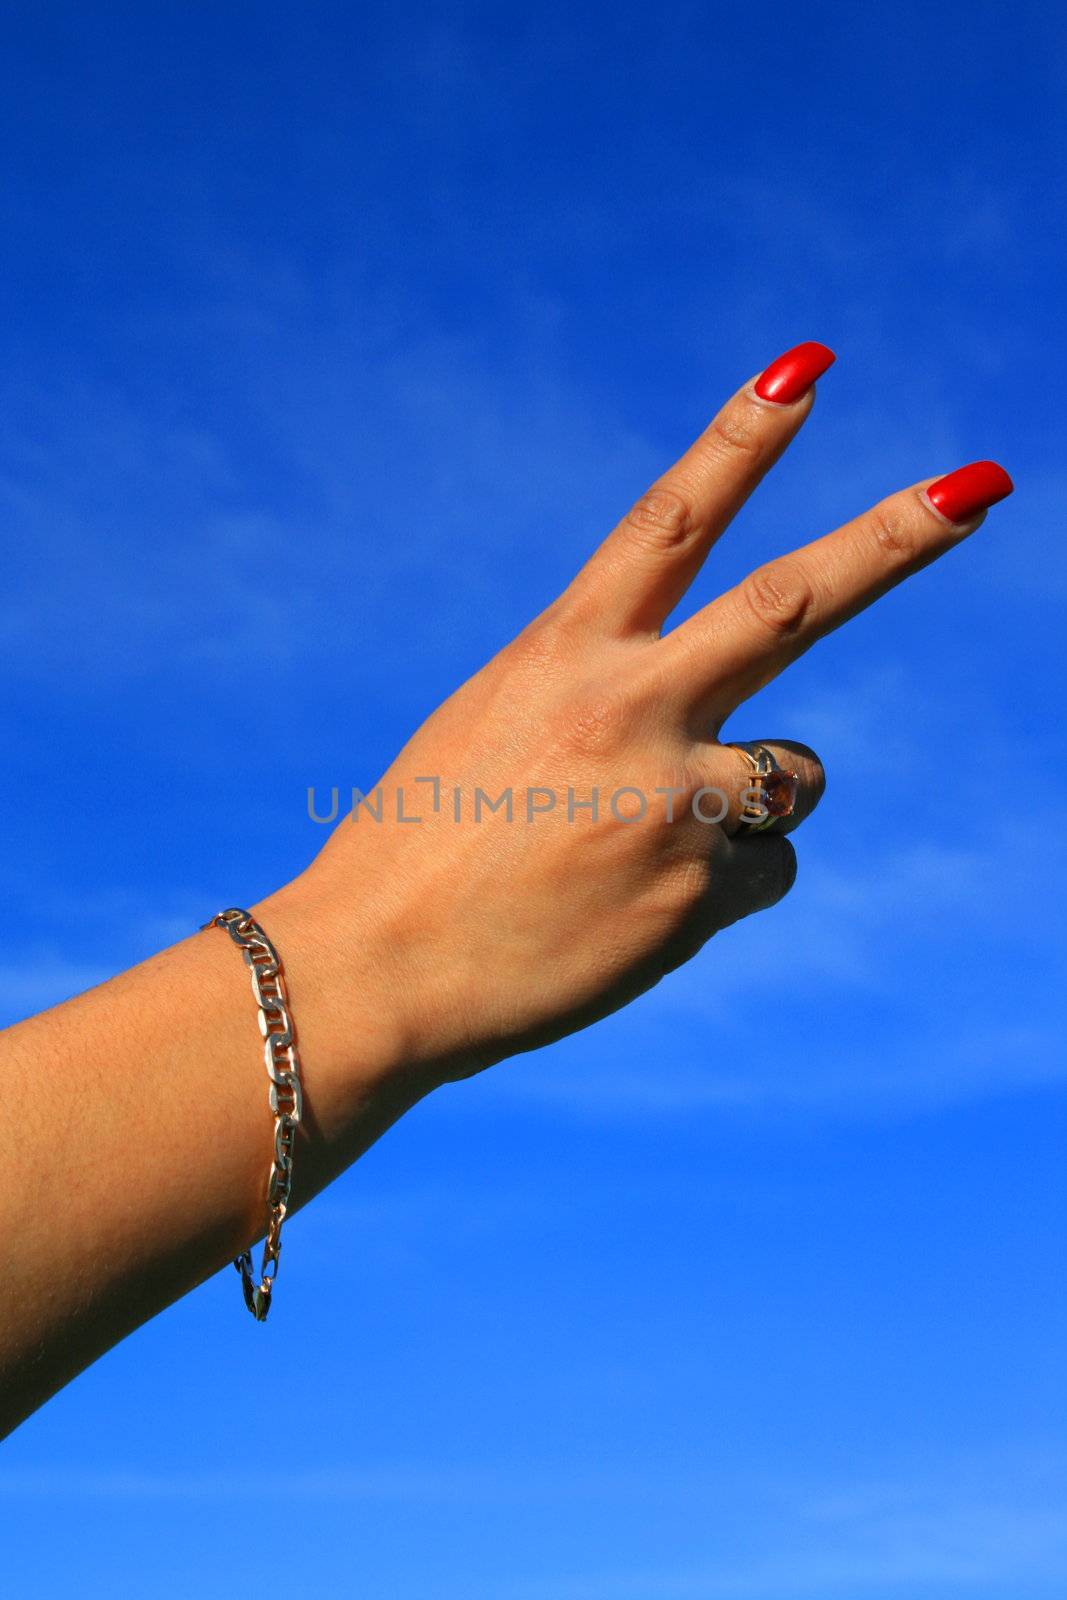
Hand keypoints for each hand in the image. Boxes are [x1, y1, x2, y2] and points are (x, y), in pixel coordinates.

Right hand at [289, 342, 1011, 1087]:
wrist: (381, 972)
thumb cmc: (424, 843)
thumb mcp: (497, 724)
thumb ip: (602, 689)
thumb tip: (713, 698)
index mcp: (563, 654)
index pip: (669, 522)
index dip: (741, 440)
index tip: (806, 369)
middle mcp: (630, 711)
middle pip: (793, 603)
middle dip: (893, 538)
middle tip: (980, 484)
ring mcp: (674, 802)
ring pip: (798, 774)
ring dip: (751, 800)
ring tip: (643, 845)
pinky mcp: (701, 894)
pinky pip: (767, 869)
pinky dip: (720, 885)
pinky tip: (635, 910)